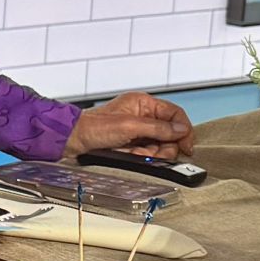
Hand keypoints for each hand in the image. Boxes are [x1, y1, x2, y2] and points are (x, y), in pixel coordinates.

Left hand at [64, 91, 196, 158]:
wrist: (72, 140)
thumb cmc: (93, 127)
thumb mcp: (129, 126)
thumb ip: (158, 128)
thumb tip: (181, 130)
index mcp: (143, 103)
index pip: (174, 114)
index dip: (183, 130)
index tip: (187, 146)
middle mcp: (142, 115)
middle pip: (169, 133)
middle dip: (164, 146)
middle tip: (155, 154)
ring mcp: (137, 130)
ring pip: (159, 146)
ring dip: (151, 153)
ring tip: (136, 153)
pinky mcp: (131, 143)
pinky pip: (146, 153)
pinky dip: (141, 157)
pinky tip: (131, 155)